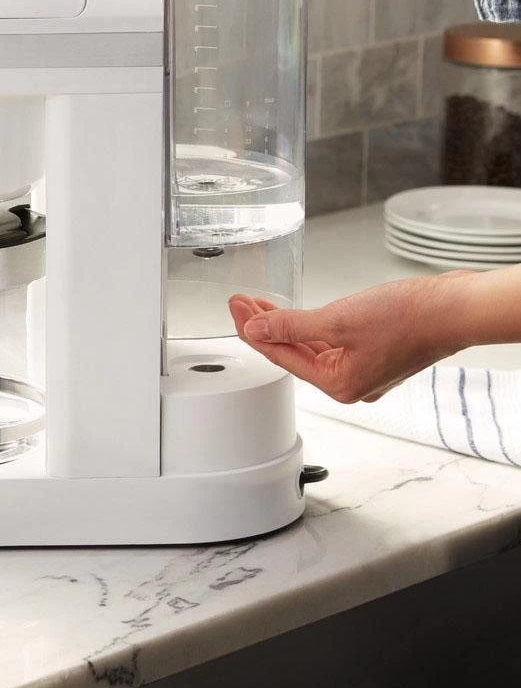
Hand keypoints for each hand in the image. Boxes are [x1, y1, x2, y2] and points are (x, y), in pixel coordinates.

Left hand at [228, 273, 474, 403]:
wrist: (453, 310)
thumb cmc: (406, 318)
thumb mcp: (337, 319)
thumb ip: (291, 326)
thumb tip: (255, 329)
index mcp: (338, 384)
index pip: (280, 356)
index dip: (252, 330)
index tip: (234, 308)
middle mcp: (350, 384)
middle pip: (293, 354)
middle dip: (264, 326)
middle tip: (240, 303)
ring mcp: (364, 371)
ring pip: (312, 348)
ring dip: (286, 325)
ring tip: (260, 304)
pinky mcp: (375, 354)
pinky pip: (332, 344)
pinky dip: (310, 328)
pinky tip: (296, 315)